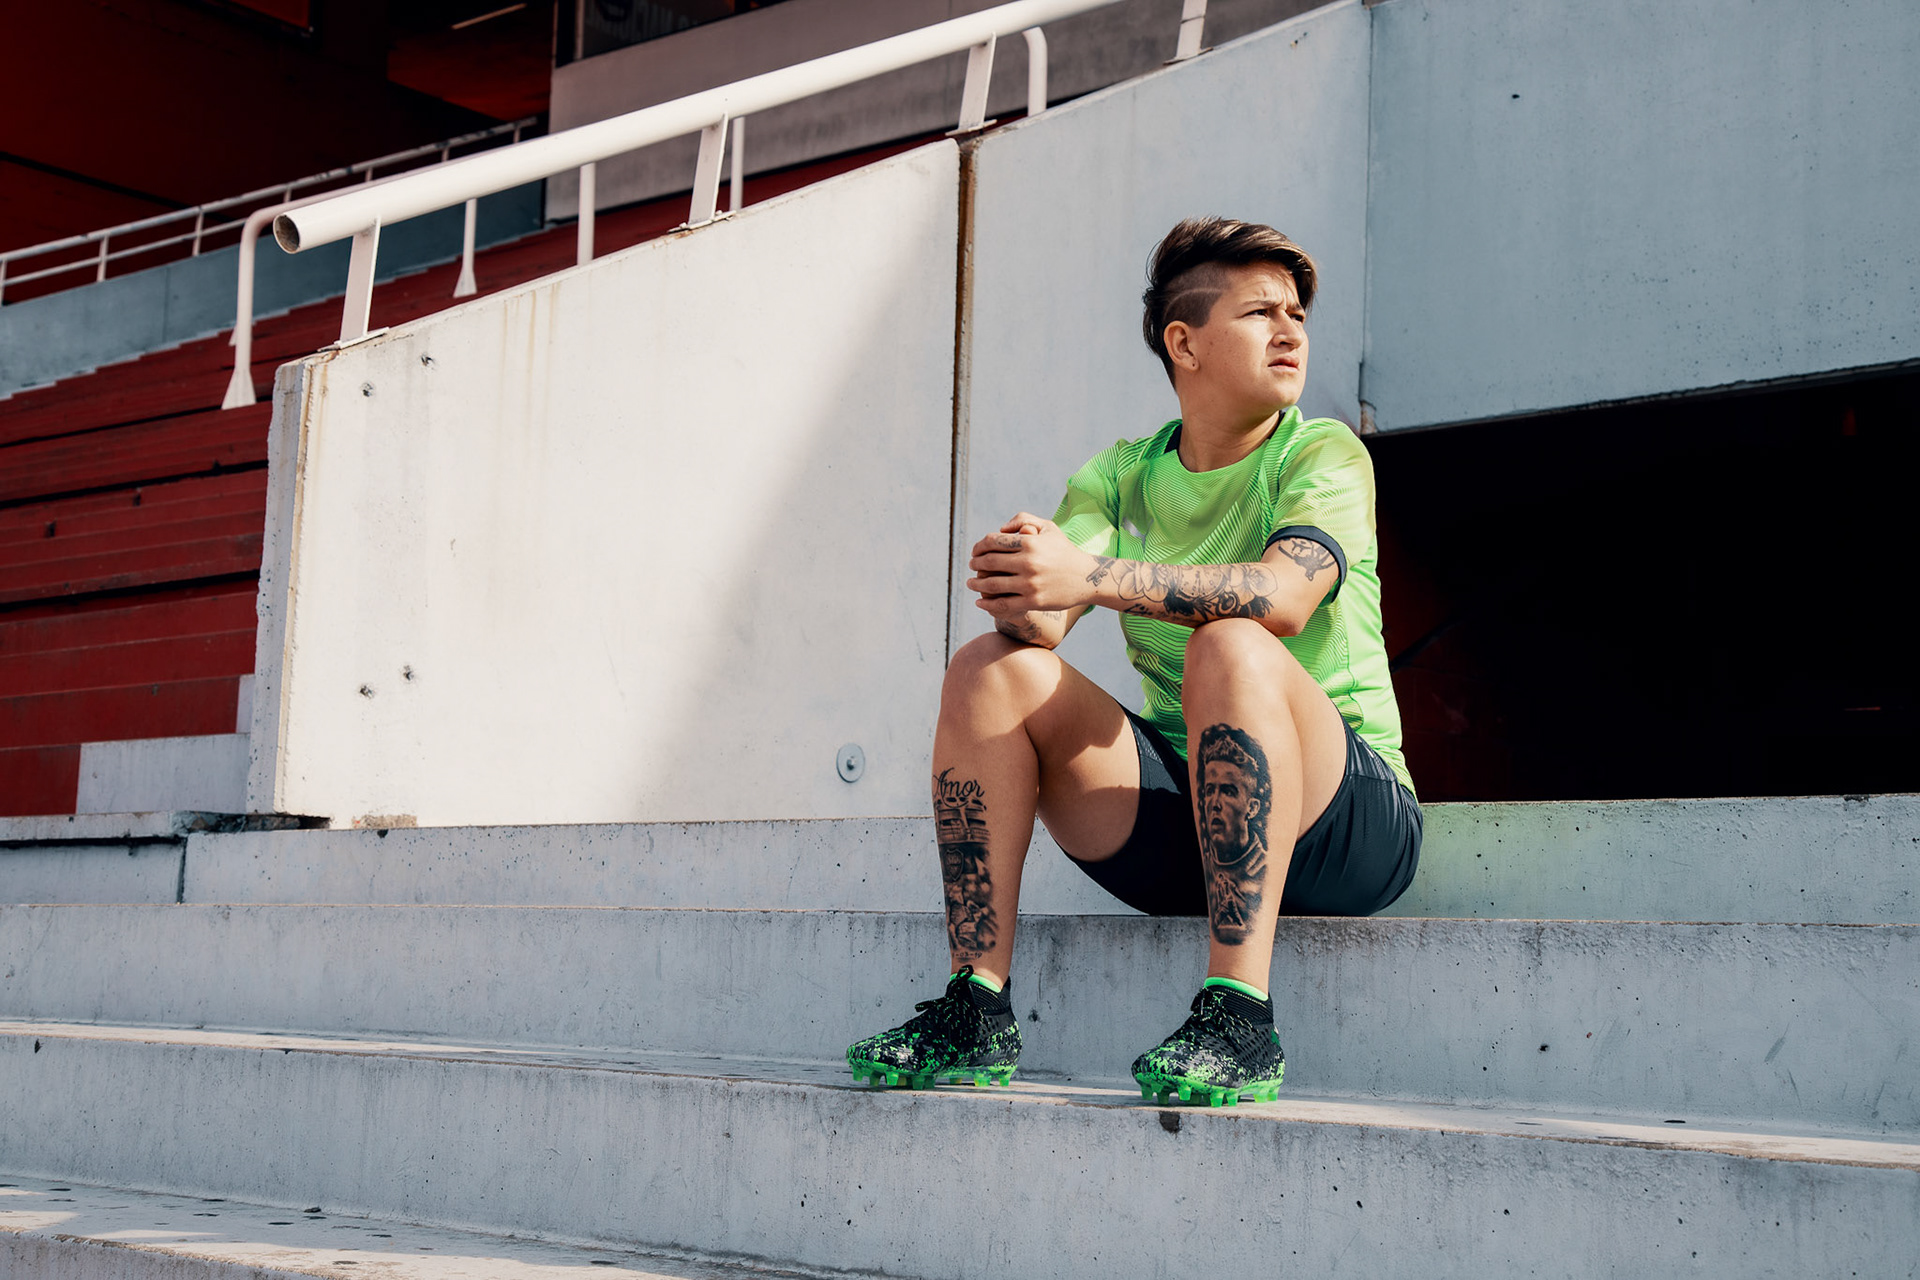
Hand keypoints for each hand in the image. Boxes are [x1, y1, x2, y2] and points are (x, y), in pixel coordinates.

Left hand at [966, 512, 1097, 620]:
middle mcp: (1028, 562)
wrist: (1086, 577)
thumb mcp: (1048, 528)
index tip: (975, 552)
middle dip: (975, 564)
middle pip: (989, 562)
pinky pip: (1003, 604)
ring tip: (971, 583)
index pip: (993, 541)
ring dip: (976, 584)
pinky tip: (979, 602)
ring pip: (992, 584)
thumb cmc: (1064, 551)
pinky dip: (987, 604)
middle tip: (971, 566)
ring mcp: (1030, 584)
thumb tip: (1000, 529)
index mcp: (1030, 542)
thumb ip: (1023, 519)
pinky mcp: (1033, 602)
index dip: (979, 546)